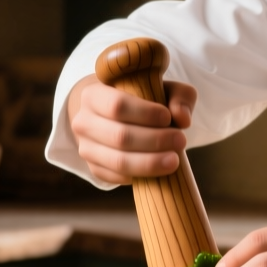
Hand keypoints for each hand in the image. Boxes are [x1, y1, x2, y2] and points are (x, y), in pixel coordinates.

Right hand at [66, 72, 198, 185]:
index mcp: (93, 95)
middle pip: (120, 136)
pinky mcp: (94, 168)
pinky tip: (158, 170)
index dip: (145, 114)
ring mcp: (86, 148)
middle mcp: (83, 122)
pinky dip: (139, 176)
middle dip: (154, 140)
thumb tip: (183, 118)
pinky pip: (117, 177)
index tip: (168, 118)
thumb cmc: (143, 100)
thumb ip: (179, 97)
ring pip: (118, 161)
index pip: (117, 105)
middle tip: (181, 141)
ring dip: (150, 163)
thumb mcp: (164, 89)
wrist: (115, 118)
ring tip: (174, 160)